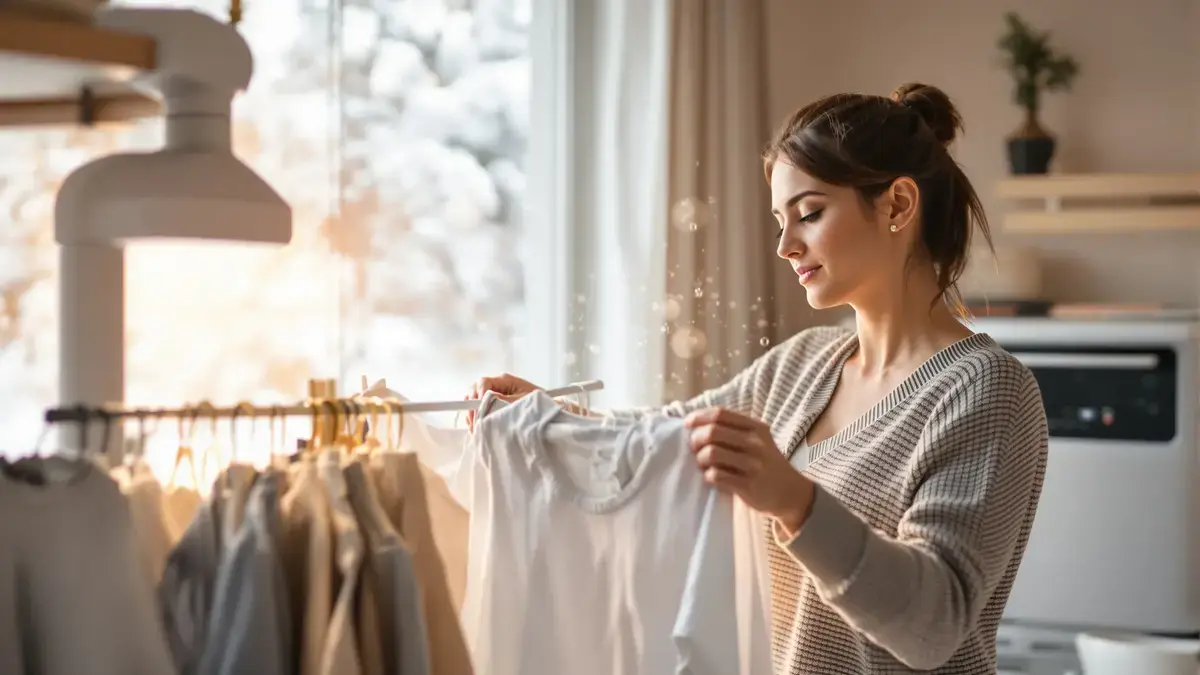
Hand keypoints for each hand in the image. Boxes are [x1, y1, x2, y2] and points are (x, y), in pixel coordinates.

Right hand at [465, 373, 540, 429]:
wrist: (547, 413)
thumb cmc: (537, 405)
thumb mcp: (521, 403)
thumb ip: (503, 401)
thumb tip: (486, 400)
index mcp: (504, 380)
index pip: (482, 382)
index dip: (478, 395)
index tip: (478, 410)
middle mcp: (497, 385)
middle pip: (475, 390)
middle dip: (472, 406)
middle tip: (474, 422)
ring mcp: (495, 394)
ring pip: (475, 399)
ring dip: (473, 413)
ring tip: (475, 427)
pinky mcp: (494, 404)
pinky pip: (479, 408)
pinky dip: (477, 417)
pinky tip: (478, 428)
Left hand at [684, 407, 815, 534]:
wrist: (791, 493)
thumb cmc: (766, 463)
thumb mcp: (758, 440)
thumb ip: (734, 430)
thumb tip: (696, 424)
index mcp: (755, 428)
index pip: (720, 414)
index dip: (699, 417)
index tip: (688, 424)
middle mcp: (755, 443)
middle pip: (712, 432)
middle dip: (696, 440)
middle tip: (695, 449)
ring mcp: (753, 465)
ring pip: (712, 454)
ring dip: (700, 460)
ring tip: (704, 465)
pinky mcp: (748, 486)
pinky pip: (716, 476)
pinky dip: (708, 476)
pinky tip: (712, 478)